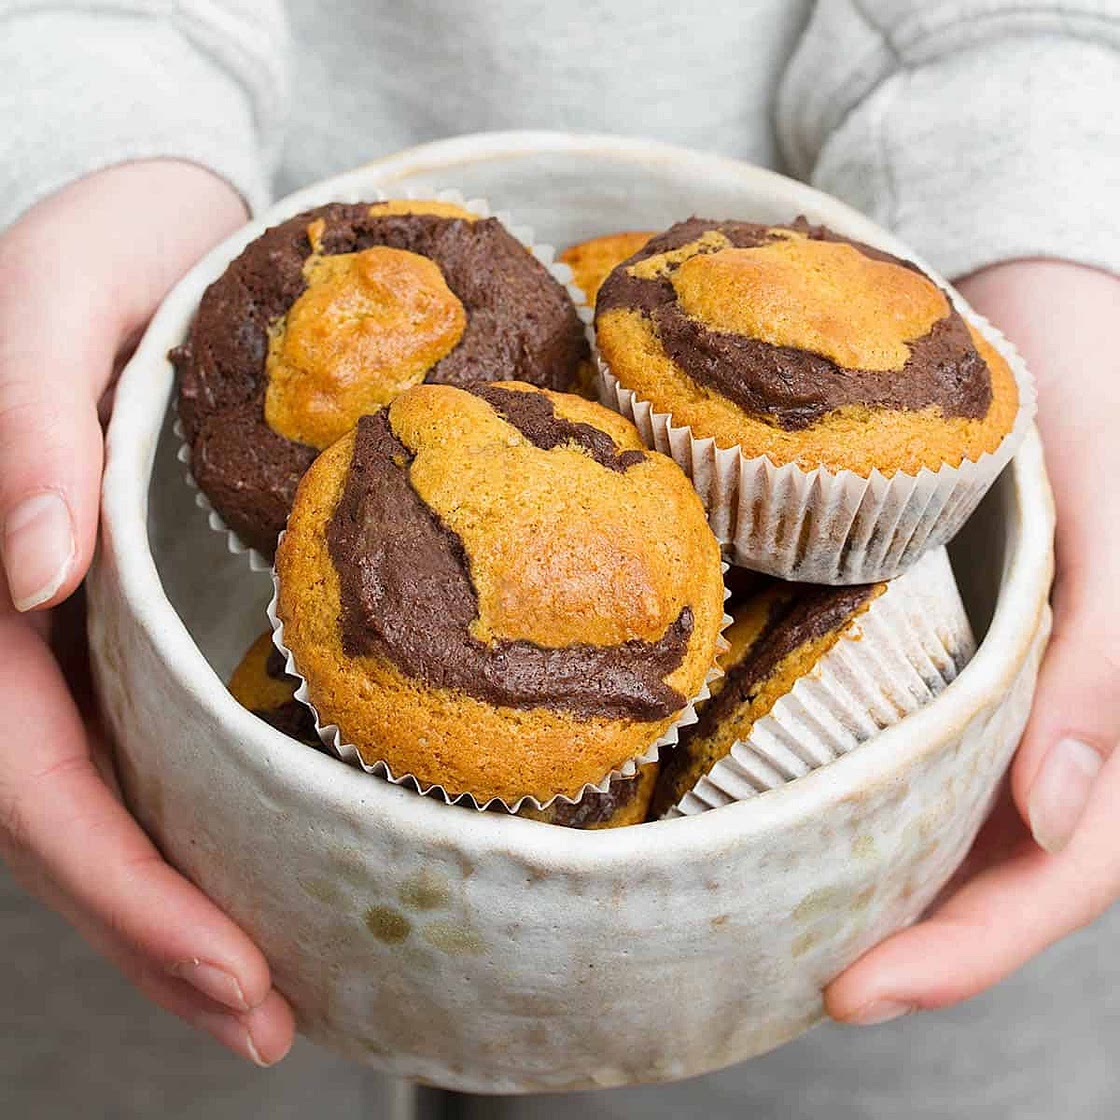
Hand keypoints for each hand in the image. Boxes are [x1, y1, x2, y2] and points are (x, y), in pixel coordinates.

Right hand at [0, 162, 294, 1063]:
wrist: (165, 230)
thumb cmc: (110, 249)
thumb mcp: (56, 294)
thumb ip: (18, 415)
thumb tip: (27, 571)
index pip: (31, 767)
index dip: (121, 883)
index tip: (231, 970)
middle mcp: (21, 619)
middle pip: (72, 815)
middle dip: (163, 932)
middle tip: (273, 1021)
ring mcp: (74, 627)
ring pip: (111, 795)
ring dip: (182, 905)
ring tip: (276, 990)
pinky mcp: (135, 613)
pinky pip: (154, 736)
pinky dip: (205, 819)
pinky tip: (264, 860)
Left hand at [827, 259, 1119, 1024]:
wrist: (1045, 299)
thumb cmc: (1105, 383)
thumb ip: (1107, 662)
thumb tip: (1055, 811)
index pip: (1074, 864)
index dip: (976, 945)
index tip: (859, 991)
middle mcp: (1088, 709)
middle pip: (1014, 865)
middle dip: (925, 940)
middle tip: (814, 985)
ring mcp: (1029, 680)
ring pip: (973, 819)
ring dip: (900, 882)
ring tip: (794, 922)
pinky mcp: (975, 640)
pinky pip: (936, 739)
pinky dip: (883, 790)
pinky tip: (815, 807)